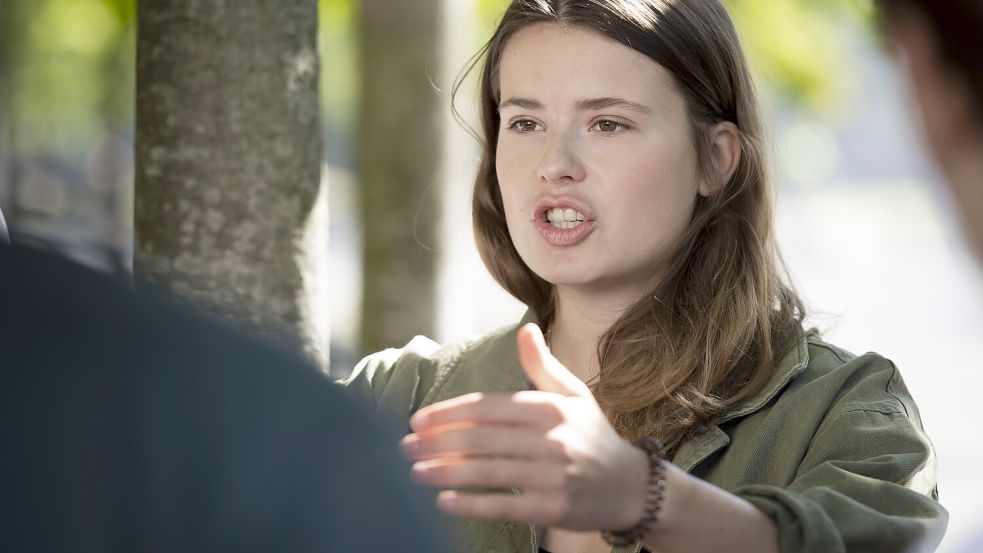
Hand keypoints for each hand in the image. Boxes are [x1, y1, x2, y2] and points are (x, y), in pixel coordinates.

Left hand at [400, 323, 649, 530]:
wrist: (631, 486)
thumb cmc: (593, 436)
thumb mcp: (573, 394)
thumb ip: (543, 365)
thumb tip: (526, 330)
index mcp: (549, 407)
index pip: (488, 407)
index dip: (449, 413)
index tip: (417, 420)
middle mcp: (552, 438)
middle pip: (482, 439)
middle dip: (438, 442)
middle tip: (404, 447)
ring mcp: (554, 475)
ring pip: (488, 472)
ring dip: (446, 472)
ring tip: (415, 473)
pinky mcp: (554, 507)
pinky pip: (505, 505)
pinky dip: (471, 504)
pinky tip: (444, 502)